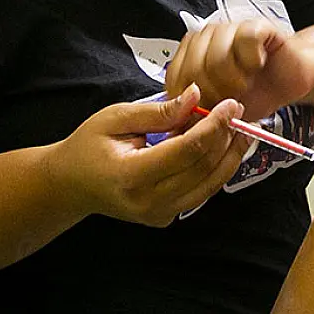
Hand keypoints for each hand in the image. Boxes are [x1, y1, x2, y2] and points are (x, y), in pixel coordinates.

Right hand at [45, 85, 250, 226]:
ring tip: (243, 130)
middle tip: (240, 113)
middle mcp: (148, 202)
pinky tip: (224, 147)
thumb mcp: (115, 117)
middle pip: (202, 168)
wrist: (70, 185)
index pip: (186, 150)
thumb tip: (196, 96)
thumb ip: (158, 111)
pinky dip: (216, 169)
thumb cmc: (88, 146)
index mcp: (131, 175)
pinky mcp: (165, 217)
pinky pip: (200, 192)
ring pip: (209, 185)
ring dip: (230, 156)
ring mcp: (158, 215)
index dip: (213, 126)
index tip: (230, 104)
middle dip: (226, 138)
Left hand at [165, 20, 313, 120]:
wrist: (288, 81)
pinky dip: (252, 60)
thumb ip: (198, 114)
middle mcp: (205, 39)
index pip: (176, 78)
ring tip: (245, 83)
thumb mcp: (220, 112)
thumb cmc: (254, 94)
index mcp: (190, 56)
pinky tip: (257, 65)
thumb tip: (179, 123)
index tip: (212, 110)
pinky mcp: (255, 26)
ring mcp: (229, 29)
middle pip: (195, 69)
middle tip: (232, 100)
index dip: (194, 101)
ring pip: (218, 57)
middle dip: (216, 94)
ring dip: (235, 80)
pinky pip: (245, 41)